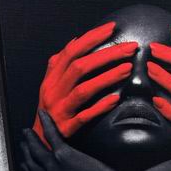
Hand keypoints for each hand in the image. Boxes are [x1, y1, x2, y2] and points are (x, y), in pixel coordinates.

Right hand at [21, 111, 122, 170]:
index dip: (26, 163)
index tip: (25, 157)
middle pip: (30, 159)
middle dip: (25, 148)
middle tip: (25, 138)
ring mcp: (52, 165)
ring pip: (36, 147)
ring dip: (31, 135)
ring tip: (28, 129)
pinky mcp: (63, 154)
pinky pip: (50, 134)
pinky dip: (46, 122)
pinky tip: (42, 113)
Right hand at [32, 21, 137, 145]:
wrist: (41, 141)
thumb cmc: (50, 110)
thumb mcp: (50, 84)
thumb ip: (60, 63)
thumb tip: (75, 40)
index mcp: (51, 79)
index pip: (71, 51)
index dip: (91, 38)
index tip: (112, 28)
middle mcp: (54, 91)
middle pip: (80, 67)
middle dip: (106, 55)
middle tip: (129, 48)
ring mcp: (61, 110)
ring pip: (84, 90)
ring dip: (107, 78)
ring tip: (127, 68)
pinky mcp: (67, 127)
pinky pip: (85, 116)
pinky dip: (100, 106)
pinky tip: (116, 99)